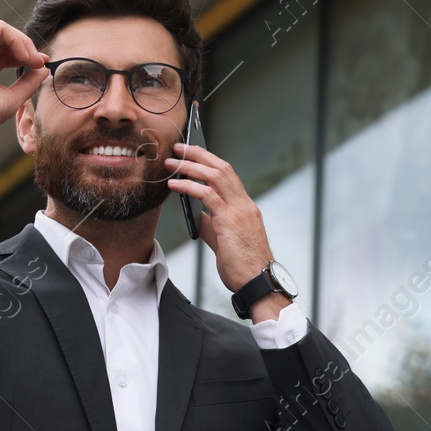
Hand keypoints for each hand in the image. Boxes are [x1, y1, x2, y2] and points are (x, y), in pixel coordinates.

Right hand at [0, 21, 49, 139]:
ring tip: (35, 60)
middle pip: (5, 40)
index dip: (25, 55)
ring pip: (4, 31)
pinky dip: (17, 40)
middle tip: (41, 61)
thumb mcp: (13, 96)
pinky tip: (25, 56)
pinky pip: (1, 28)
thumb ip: (28, 82)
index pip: (5, 53)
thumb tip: (43, 70)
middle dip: (27, 49)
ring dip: (24, 44)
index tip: (41, 63)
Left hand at [164, 142, 275, 293]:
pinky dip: (189, 187)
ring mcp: (239, 211)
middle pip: (223, 168)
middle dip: (200, 154)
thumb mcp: (225, 240)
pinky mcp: (230, 221)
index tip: (194, 153)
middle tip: (180, 147)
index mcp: (246, 207)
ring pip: (215, 176)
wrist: (257, 282)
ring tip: (172, 162)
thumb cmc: (243, 267)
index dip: (210, 161)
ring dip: (191, 166)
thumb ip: (213, 224)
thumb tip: (198, 214)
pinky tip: (174, 185)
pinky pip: (207, 195)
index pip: (228, 175)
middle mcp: (245, 204)